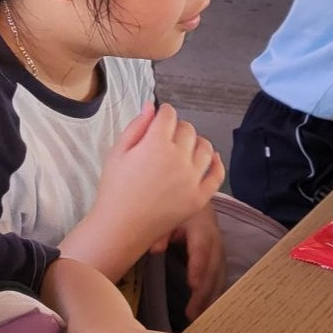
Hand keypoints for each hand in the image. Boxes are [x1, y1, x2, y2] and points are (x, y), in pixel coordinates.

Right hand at [91, 102, 224, 257]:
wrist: (122, 226)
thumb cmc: (115, 189)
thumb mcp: (117, 152)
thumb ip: (136, 126)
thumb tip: (151, 106)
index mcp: (156, 144)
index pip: (169, 115)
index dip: (163, 112)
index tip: (160, 117)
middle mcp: (179, 158)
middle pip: (188, 129)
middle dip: (177, 128)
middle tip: (166, 137)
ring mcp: (192, 179)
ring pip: (205, 147)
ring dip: (196, 142)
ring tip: (184, 148)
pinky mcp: (200, 197)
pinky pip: (217, 174)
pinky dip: (215, 163)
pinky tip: (210, 159)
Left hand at [169, 203, 225, 321]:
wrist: (198, 206)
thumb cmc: (178, 214)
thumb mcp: (168, 217)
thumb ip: (161, 232)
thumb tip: (156, 250)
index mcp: (201, 229)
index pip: (201, 250)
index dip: (198, 268)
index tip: (193, 286)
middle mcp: (215, 242)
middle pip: (212, 269)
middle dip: (203, 293)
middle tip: (192, 313)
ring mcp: (220, 253)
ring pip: (218, 278)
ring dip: (210, 299)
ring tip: (200, 318)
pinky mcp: (220, 261)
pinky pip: (219, 280)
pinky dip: (214, 296)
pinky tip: (208, 311)